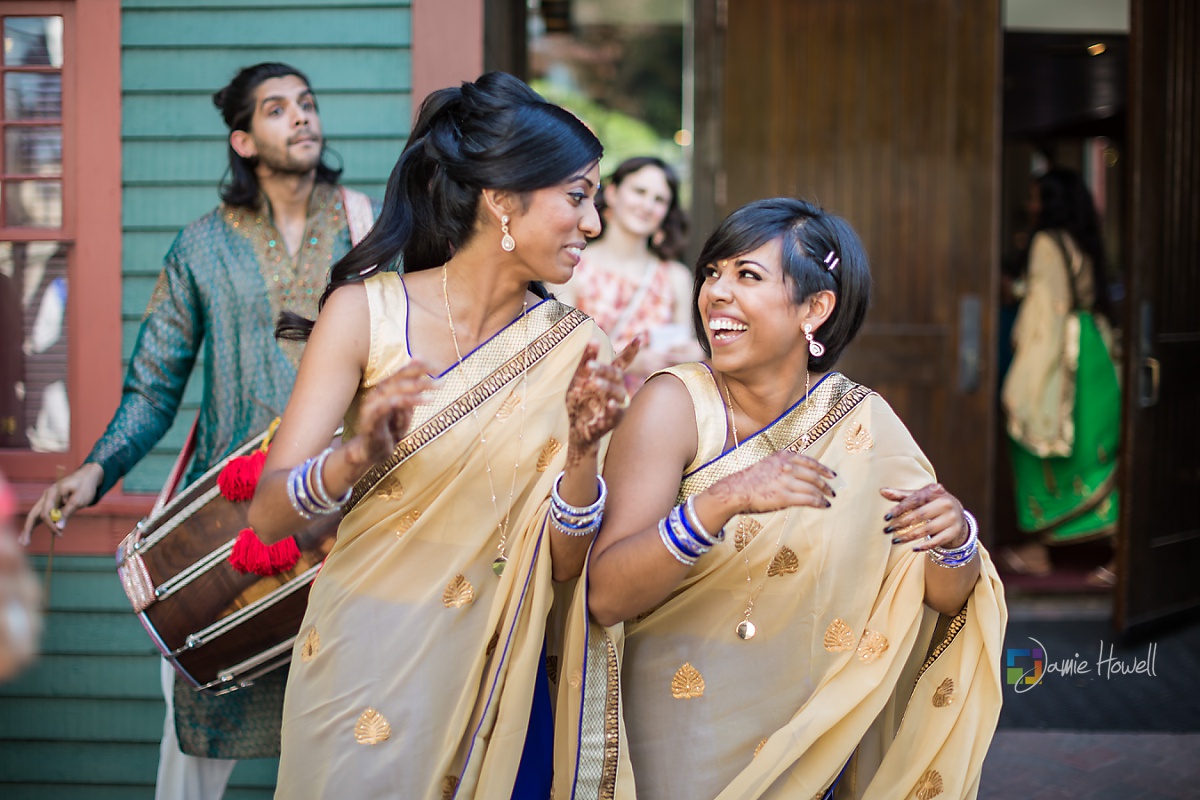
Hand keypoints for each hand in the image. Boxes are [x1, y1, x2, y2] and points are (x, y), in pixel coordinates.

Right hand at [20, 462, 103, 544]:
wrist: (88, 476)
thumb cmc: (85, 486)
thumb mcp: (79, 499)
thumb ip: (68, 512)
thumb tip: (59, 527)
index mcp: (52, 492)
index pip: (46, 512)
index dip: (51, 525)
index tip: (59, 533)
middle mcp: (46, 496)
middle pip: (34, 514)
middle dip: (28, 529)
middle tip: (24, 543)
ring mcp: (47, 500)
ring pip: (35, 515)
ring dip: (29, 528)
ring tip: (22, 542)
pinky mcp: (51, 503)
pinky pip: (41, 515)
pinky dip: (36, 524)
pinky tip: (28, 534)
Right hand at [342, 361, 431, 473]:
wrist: (371, 452)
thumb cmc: (388, 430)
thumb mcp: (405, 412)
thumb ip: (412, 396)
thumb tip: (427, 382)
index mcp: (384, 390)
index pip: (401, 373)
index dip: (418, 367)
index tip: (436, 366)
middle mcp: (376, 394)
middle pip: (398, 379)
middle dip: (420, 376)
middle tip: (441, 380)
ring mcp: (372, 406)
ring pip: (393, 391)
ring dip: (415, 390)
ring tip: (433, 396)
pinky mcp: (370, 420)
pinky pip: (385, 408)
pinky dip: (401, 402)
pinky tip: (416, 400)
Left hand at [565, 337, 641, 463]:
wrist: (577, 430)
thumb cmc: (579, 403)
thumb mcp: (577, 381)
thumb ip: (585, 362)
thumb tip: (593, 340)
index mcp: (608, 379)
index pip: (621, 362)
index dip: (631, 351)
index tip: (640, 337)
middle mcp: (616, 390)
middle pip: (615, 375)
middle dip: (603, 369)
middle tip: (589, 365)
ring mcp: (616, 405)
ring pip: (617, 393)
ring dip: (606, 386)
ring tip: (594, 382)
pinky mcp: (613, 421)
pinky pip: (617, 414)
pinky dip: (613, 409)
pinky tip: (609, 404)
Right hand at [707, 450, 836, 514]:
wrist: (735, 490)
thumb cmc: (750, 480)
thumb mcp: (768, 464)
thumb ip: (784, 466)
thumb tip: (800, 475)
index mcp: (783, 456)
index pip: (809, 461)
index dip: (823, 469)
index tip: (831, 475)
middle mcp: (787, 466)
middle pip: (814, 475)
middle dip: (826, 484)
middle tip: (832, 491)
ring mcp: (786, 481)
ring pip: (813, 488)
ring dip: (824, 495)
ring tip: (828, 500)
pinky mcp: (785, 497)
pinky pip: (808, 499)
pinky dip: (819, 503)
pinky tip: (824, 506)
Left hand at [881, 483, 965, 551]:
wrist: (957, 514)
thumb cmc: (932, 503)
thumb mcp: (920, 497)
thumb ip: (901, 495)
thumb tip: (882, 491)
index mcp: (936, 491)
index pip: (915, 500)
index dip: (899, 508)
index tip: (886, 517)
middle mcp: (946, 503)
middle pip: (920, 515)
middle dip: (901, 523)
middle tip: (887, 530)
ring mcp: (951, 518)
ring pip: (926, 530)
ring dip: (909, 536)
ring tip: (895, 541)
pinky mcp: (953, 532)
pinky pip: (937, 541)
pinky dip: (925, 546)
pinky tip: (913, 549)